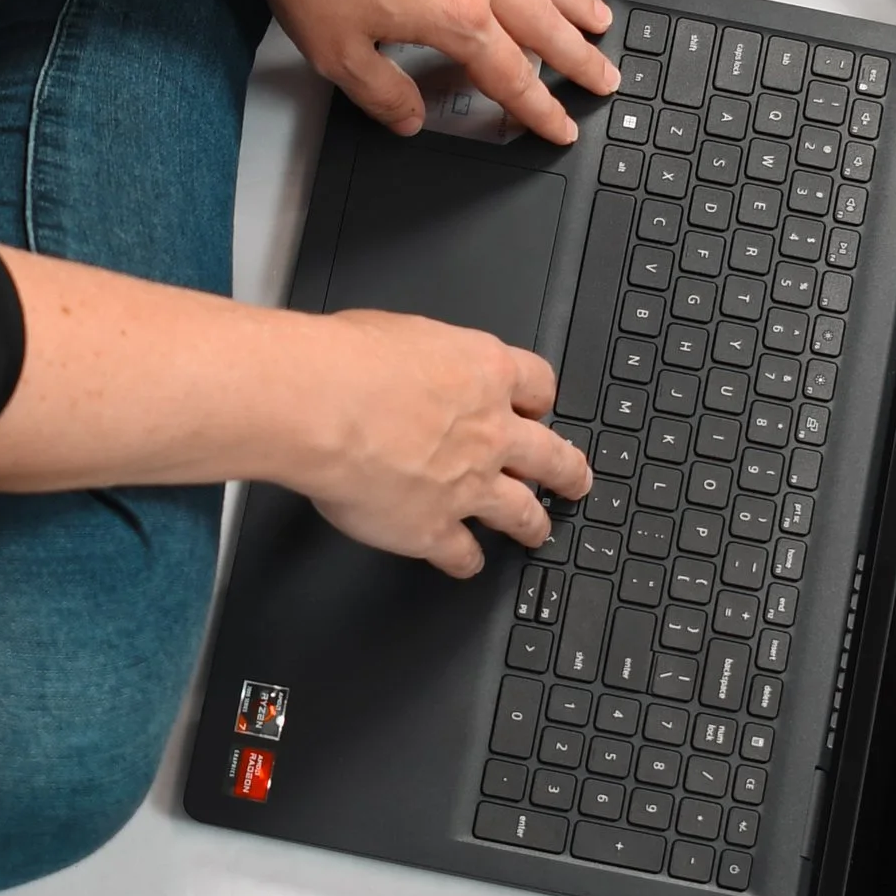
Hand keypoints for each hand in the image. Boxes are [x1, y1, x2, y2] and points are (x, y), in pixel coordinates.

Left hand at [230, 0, 616, 144]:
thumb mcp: (335, 51)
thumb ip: (381, 93)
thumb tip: (411, 120)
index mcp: (454, 17)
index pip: (511, 75)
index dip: (538, 109)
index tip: (561, 127)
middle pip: (543, 26)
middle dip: (577, 59)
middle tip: (606, 79)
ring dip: (573, 4)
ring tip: (599, 22)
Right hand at [295, 309, 591, 575]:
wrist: (321, 406)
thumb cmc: (346, 362)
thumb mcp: (401, 332)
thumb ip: (423, 357)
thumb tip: (411, 362)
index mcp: (484, 372)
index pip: (538, 385)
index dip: (539, 403)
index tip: (536, 410)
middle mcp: (489, 432)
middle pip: (550, 456)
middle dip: (566, 471)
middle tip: (574, 479)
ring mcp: (468, 485)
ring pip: (521, 512)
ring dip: (533, 524)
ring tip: (538, 531)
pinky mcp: (434, 528)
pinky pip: (462, 553)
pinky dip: (466, 561)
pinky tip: (465, 563)